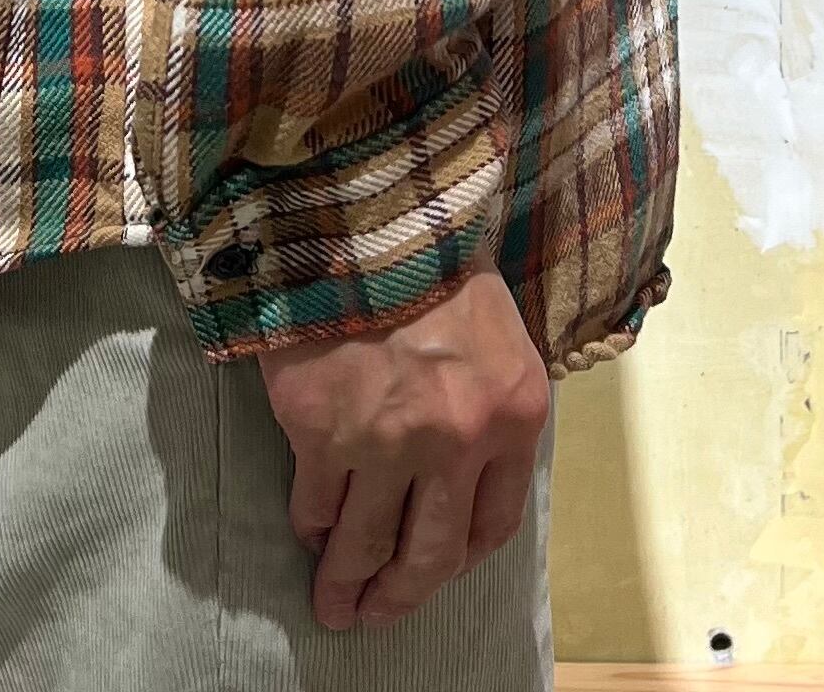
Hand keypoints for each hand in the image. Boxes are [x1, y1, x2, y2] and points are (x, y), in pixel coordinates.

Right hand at [256, 263, 551, 631]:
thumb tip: (457, 466)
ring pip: (368, 542)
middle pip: (432, 552)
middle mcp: (459, 441)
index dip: (461, 556)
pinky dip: (312, 527)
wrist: (363, 210)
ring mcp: (388, 442)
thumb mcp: (493, 329)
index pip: (494, 522)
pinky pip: (317, 504)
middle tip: (378, 614)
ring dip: (348, 582)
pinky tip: (310, 532)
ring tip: (334, 604)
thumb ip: (485, 399)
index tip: (438, 567)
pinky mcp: (322, 431)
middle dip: (403, 594)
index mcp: (514, 413)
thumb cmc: (430, 256)